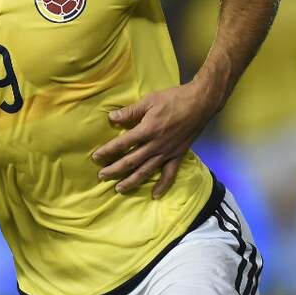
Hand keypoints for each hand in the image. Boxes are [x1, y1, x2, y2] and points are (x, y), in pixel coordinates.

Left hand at [91, 80, 220, 198]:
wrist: (200, 103)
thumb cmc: (174, 99)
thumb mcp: (149, 100)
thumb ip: (130, 111)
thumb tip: (111, 118)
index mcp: (147, 130)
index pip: (123, 143)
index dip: (108, 151)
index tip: (96, 157)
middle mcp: (156, 145)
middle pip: (131, 161)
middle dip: (115, 170)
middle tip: (102, 176)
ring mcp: (167, 152)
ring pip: (146, 170)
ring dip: (132, 181)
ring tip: (119, 189)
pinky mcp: (178, 155)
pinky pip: (170, 174)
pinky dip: (163, 186)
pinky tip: (155, 195)